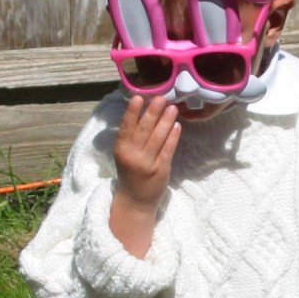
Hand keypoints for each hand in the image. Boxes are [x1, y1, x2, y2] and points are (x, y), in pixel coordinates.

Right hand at [109, 95, 180, 255]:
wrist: (135, 200)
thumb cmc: (130, 173)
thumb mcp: (124, 154)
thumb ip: (131, 137)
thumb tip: (144, 112)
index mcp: (121, 148)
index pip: (127, 126)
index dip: (133, 111)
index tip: (139, 97)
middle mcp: (133, 155)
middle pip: (144, 130)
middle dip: (153, 112)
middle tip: (161, 97)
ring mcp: (147, 163)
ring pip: (157, 138)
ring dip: (166, 121)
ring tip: (173, 108)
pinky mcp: (161, 170)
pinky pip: (168, 150)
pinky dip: (173, 137)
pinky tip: (177, 126)